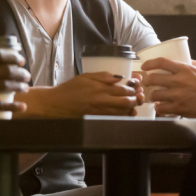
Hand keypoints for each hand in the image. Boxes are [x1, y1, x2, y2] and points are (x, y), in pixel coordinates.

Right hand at [25, 73, 139, 117]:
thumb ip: (103, 76)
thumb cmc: (70, 88)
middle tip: (138, 95)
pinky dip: (123, 116)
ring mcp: (100, 112)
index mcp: (100, 89)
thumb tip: (119, 77)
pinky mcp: (97, 119)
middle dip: (135, 98)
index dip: (133, 87)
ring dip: (131, 108)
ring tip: (134, 103)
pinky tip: (126, 113)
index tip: (136, 84)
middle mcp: (102, 101)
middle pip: (126, 102)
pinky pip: (114, 119)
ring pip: (122, 112)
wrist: (57, 103)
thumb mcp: (86, 76)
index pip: (123, 89)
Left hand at [141, 58, 195, 118]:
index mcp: (184, 70)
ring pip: (155, 94)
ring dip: (153, 96)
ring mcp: (177, 96)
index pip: (161, 62)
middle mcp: (178, 81)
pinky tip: (161, 107)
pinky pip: (161, 108)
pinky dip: (159, 108)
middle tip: (149, 83)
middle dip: (148, 81)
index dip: (149, 63)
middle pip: (153, 78)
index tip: (145, 66)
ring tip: (156, 96)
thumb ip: (193, 64)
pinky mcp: (179, 108)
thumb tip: (185, 60)